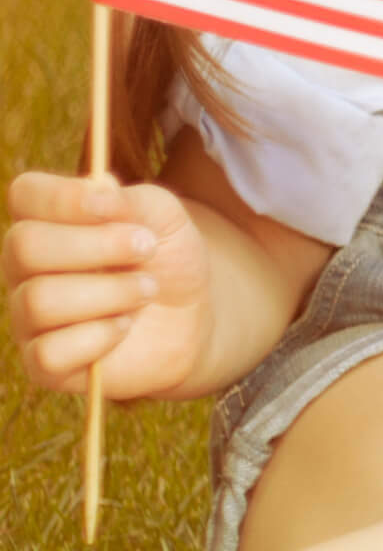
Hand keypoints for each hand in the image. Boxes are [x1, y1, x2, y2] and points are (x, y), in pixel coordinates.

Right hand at [4, 171, 214, 398]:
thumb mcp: (164, 218)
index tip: (116, 207)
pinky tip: (125, 327)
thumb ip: (131, 199)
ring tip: (146, 290)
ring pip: (40, 300)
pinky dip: (99, 337)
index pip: (25, 194)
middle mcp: (23, 267)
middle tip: (147, 251)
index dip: (66, 197)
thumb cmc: (165, 260)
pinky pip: (49, 353)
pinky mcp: (45, 363)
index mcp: (43, 221)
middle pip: (25, 246)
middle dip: (97, 247)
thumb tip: (98, 188)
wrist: (192, 317)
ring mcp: (29, 316)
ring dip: (110, 293)